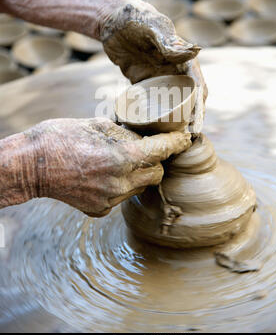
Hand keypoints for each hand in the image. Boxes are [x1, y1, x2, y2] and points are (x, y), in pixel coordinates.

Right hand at [26, 117, 190, 216]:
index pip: (163, 151)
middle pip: (157, 174)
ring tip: (121, 160)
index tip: (186, 139)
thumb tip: (143, 136)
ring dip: (138, 174)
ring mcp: (110, 200)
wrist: (30, 166)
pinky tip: (104, 175)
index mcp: (122, 157)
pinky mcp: (100, 210)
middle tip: (147, 148)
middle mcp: (120, 182)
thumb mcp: (97, 124)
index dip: (177, 144)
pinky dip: (121, 185)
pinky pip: (122, 197)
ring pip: (140, 187)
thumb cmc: (60, 138)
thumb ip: (126, 133)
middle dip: (157, 161)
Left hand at [98, 0, 207, 133]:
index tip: (197, 126)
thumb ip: (170, 42)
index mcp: (182, 58)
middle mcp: (174, 69)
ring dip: (175, 119)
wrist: (111, 19)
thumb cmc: (134, 19)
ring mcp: (159, 75)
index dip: (200, 107)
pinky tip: (150, 128)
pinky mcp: (143, 80)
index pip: (197, 86)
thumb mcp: (151, 29)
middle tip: (186, 139)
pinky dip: (154, 113)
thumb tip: (196, 52)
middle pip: (189, 98)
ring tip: (172, 140)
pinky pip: (152, 100)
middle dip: (192, 118)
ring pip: (172, 101)